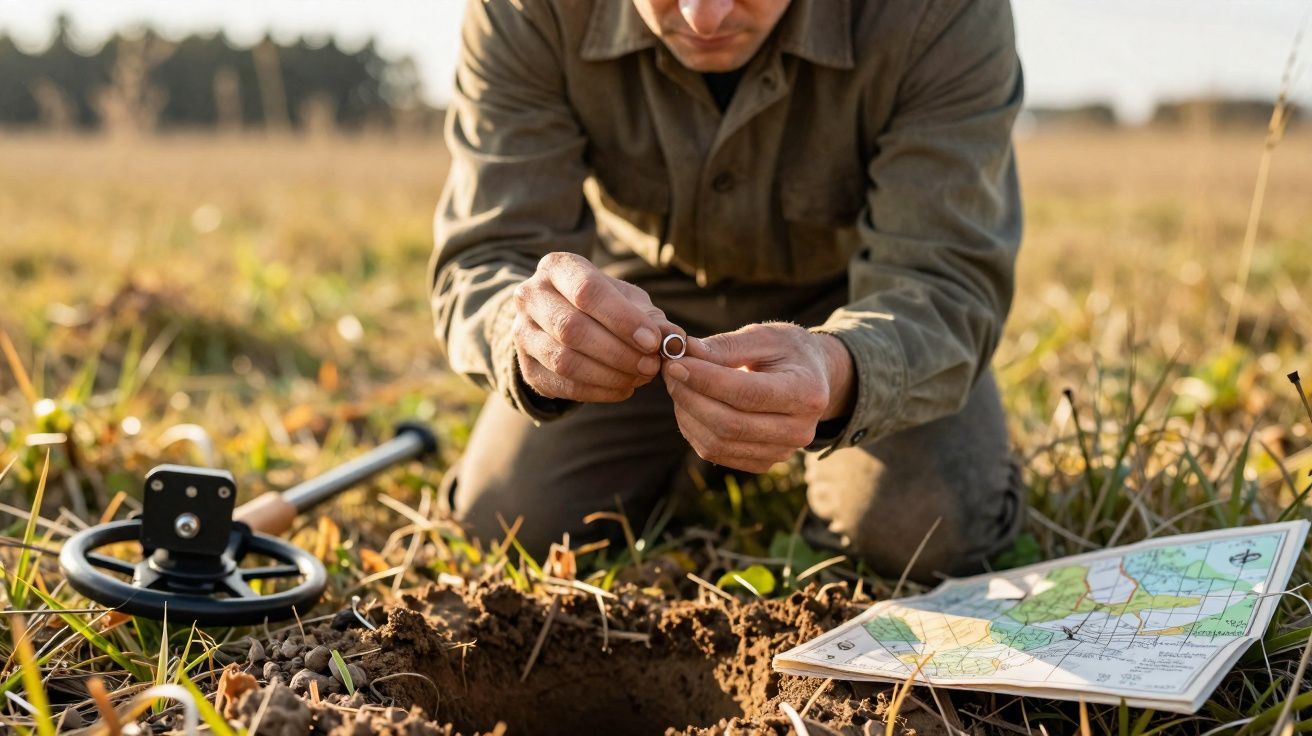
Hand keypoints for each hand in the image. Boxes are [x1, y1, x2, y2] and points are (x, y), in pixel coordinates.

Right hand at [513, 252, 684, 402]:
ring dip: (610, 374)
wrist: (560, 319)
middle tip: (651, 366)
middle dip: (618, 352)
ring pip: (564, 360)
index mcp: (557, 267)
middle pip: (572, 329)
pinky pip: (562, 385)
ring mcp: (522, 333)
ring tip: (641, 377)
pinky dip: (598, 392)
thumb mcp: (628, 300)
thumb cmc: (602, 304)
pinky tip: (624, 389)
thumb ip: (651, 318)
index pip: (587, 291)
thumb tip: (675, 339)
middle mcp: (531, 296)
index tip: (653, 342)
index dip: (622, 319)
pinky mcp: (526, 367)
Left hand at [662, 322, 854, 471]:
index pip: (747, 393)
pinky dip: (693, 429)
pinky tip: (689, 405)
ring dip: (687, 414)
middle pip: (730, 424)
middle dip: (690, 397)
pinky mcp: (763, 463)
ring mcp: (782, 452)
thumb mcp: (764, 336)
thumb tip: (683, 351)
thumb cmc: (788, 351)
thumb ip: (725, 345)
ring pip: (718, 442)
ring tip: (677, 385)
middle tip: (669, 372)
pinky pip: (716, 453)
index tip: (674, 363)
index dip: (705, 380)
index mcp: (806, 393)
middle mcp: (800, 430)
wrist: (813, 379)